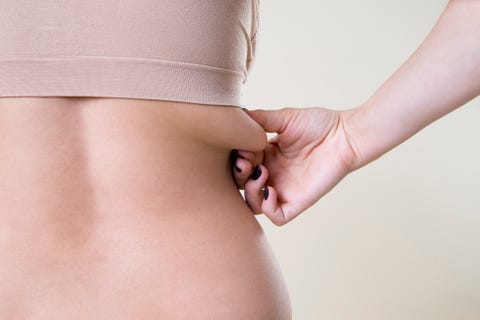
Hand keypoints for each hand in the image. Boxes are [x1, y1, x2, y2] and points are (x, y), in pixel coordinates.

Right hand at [232, 107, 358, 225]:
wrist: (345, 134)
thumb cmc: (319, 124)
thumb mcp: (284, 118)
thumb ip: (260, 119)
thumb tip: (237, 114)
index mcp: (267, 156)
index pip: (240, 164)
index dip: (236, 160)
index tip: (242, 149)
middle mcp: (273, 174)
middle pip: (242, 186)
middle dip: (238, 176)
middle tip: (247, 163)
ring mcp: (284, 189)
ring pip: (254, 205)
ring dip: (250, 192)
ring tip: (261, 173)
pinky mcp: (298, 201)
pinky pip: (277, 217)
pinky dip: (268, 207)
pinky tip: (271, 189)